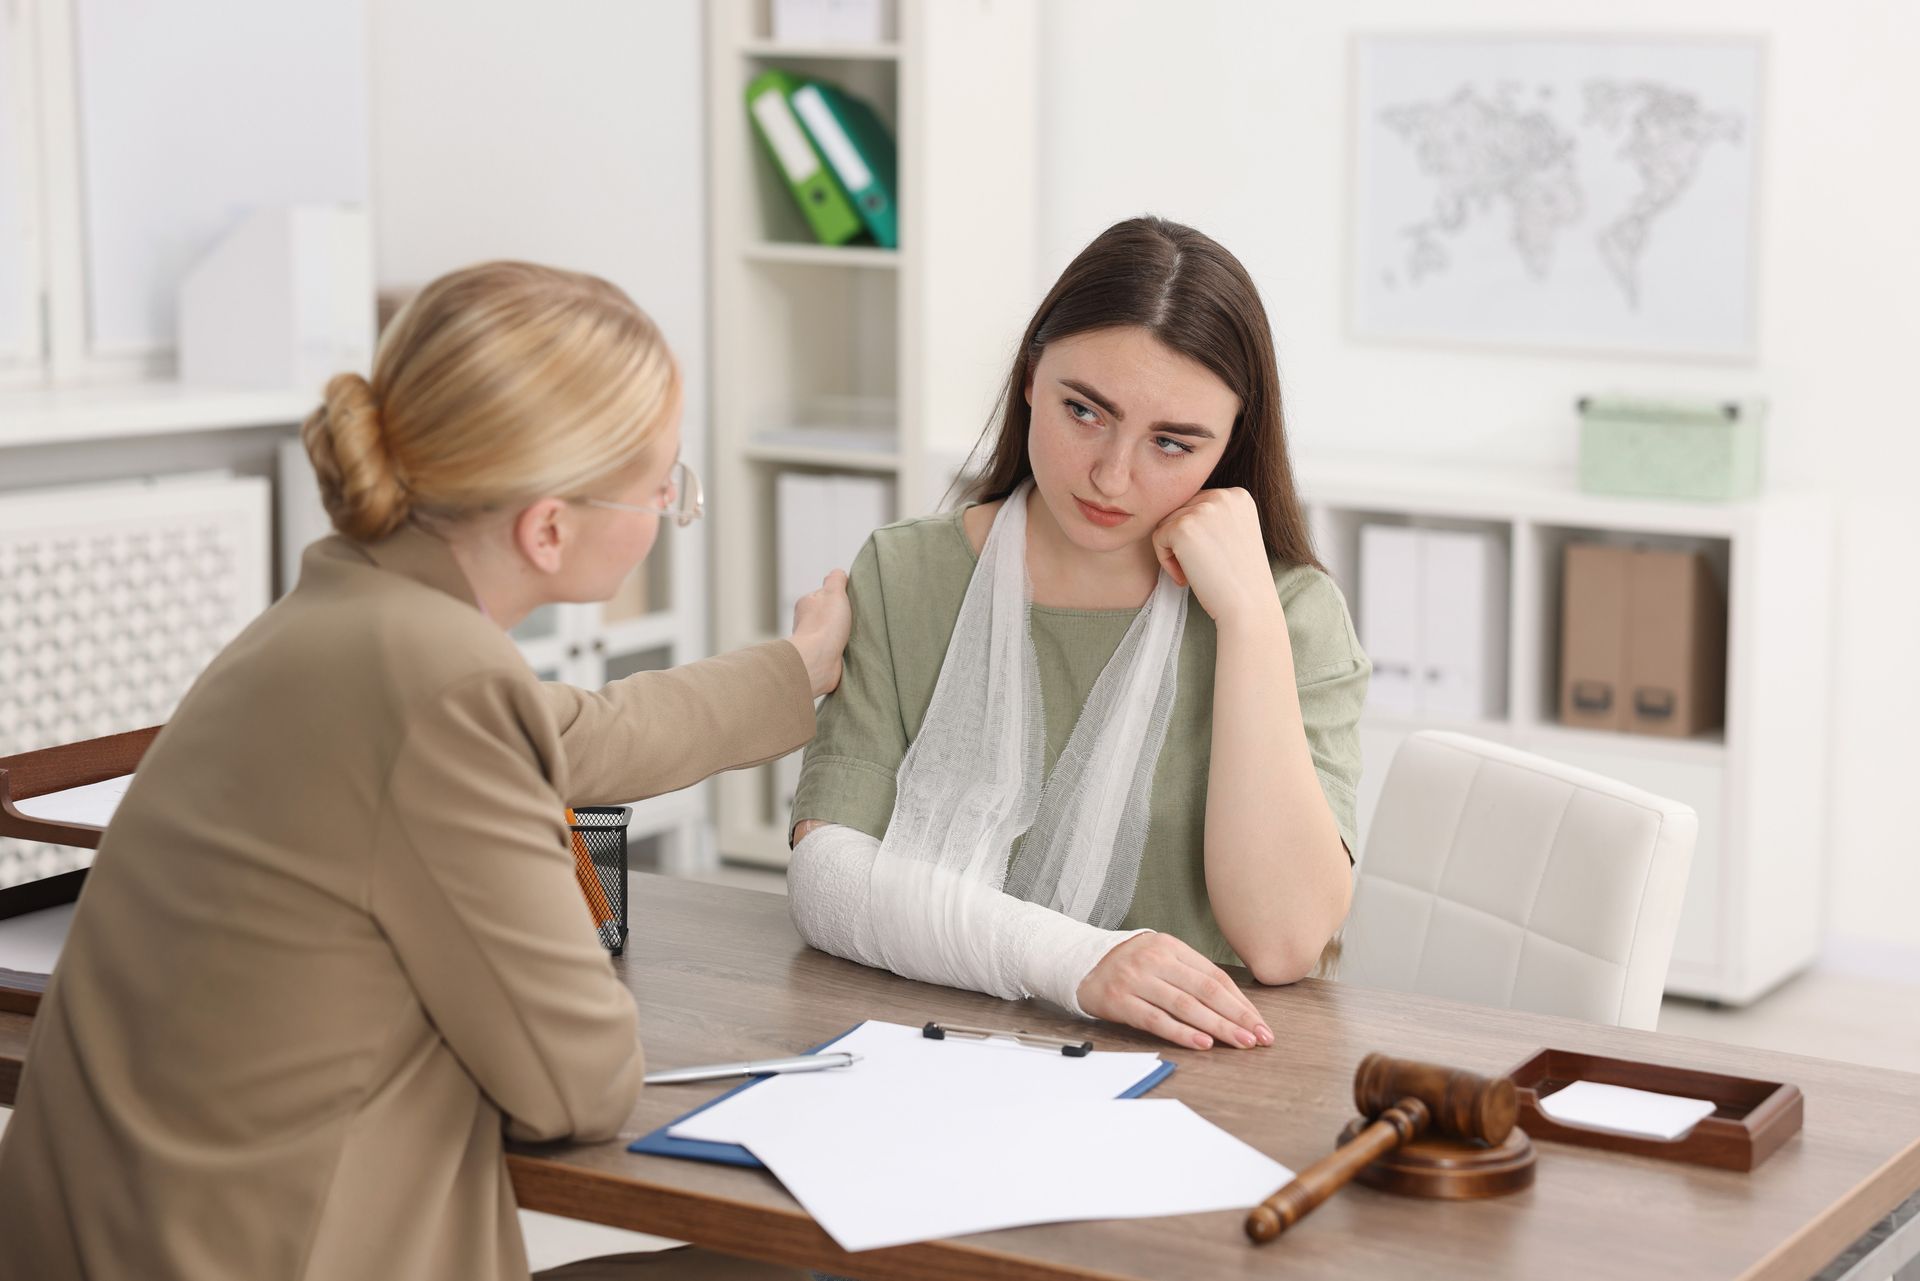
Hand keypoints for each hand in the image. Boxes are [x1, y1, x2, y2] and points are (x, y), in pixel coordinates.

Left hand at [788, 570, 851, 698]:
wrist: (818, 661)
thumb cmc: (824, 626)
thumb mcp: (833, 593)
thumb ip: (836, 579)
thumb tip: (838, 573)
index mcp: (807, 604)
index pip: (827, 595)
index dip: (842, 596)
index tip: (853, 601)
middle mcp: (807, 622)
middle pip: (831, 614)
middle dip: (844, 617)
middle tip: (858, 619)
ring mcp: (814, 641)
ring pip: (835, 633)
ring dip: (846, 635)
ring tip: (857, 635)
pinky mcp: (822, 658)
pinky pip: (837, 649)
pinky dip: (845, 649)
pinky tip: (853, 649)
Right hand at [1076, 933, 1273, 1050]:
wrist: (1081, 963)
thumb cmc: (1129, 965)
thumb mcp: (1160, 957)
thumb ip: (1190, 975)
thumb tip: (1234, 1006)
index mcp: (1171, 946)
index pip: (1215, 976)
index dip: (1240, 1002)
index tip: (1259, 1023)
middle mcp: (1155, 959)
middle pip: (1205, 990)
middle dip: (1237, 1016)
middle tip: (1258, 1036)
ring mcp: (1136, 979)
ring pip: (1185, 1005)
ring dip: (1217, 1027)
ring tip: (1240, 1042)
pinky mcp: (1120, 1000)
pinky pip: (1156, 1019)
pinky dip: (1182, 1032)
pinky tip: (1202, 1043)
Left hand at [1149, 488, 1281, 631]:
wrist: (1249, 606)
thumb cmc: (1240, 579)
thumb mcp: (1236, 534)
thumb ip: (1214, 517)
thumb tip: (1178, 512)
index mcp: (1238, 495)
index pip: (1198, 503)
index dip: (1197, 534)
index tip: (1210, 558)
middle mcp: (1222, 496)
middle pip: (1180, 510)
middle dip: (1183, 541)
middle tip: (1199, 569)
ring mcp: (1203, 509)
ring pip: (1166, 523)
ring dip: (1173, 551)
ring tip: (1193, 573)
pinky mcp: (1183, 527)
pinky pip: (1158, 538)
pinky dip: (1165, 561)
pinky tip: (1185, 578)